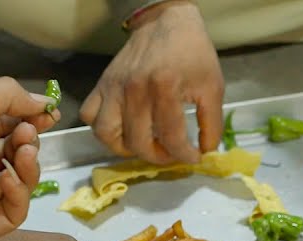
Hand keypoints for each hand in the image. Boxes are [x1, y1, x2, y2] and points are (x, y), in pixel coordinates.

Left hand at [0, 77, 58, 240]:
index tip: (49, 115)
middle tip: (28, 133)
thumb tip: (47, 103)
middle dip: (28, 142)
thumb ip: (9, 95)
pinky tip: (6, 180)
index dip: (28, 122)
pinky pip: (15, 210)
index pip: (7, 131)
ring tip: (23, 153)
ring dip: (28, 165)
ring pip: (21, 182)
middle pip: (16, 156)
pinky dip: (17, 193)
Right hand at [80, 1, 223, 164]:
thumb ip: (212, 123)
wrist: (168, 22)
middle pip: (138, 143)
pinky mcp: (102, 84)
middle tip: (172, 153)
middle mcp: (134, 90)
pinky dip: (103, 129)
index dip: (185, 155)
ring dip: (125, 148)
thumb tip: (206, 151)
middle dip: (158, 156)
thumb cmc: (192, 54)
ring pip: (106, 134)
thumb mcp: (213, 87)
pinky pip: (89, 115)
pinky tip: (123, 128)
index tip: (194, 157)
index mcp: (164, 89)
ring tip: (145, 145)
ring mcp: (114, 87)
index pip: (171, 138)